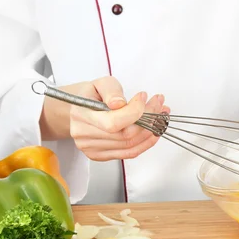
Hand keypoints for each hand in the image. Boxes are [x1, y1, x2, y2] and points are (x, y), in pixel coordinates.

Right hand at [39, 76, 168, 160]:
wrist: (77, 109)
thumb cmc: (91, 95)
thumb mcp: (99, 83)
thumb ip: (111, 90)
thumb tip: (120, 104)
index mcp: (81, 115)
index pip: (114, 122)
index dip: (135, 111)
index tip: (144, 97)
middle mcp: (84, 136)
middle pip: (125, 135)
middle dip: (148, 119)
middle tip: (159, 104)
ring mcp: (92, 149)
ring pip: (130, 145)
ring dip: (151, 131)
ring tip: (161, 115)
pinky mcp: (100, 156)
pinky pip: (128, 153)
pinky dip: (145, 143)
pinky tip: (154, 130)